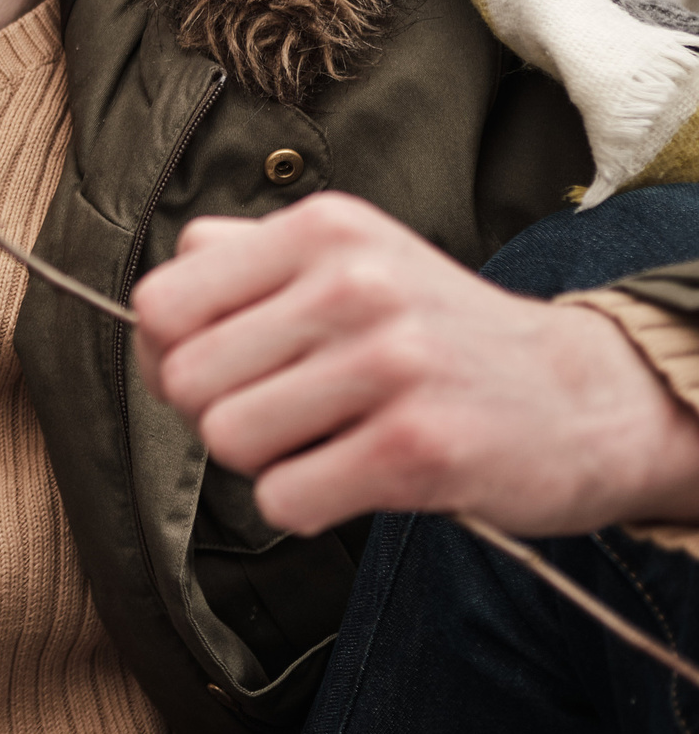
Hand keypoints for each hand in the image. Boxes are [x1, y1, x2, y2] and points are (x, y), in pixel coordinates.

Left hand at [133, 191, 698, 537]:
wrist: (585, 397)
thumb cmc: (435, 333)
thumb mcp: (349, 257)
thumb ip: (241, 264)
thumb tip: (147, 316)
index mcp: (321, 228)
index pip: (159, 300)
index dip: (169, 352)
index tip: (225, 368)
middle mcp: (352, 282)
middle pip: (182, 379)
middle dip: (215, 413)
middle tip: (285, 414)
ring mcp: (389, 362)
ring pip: (225, 439)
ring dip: (262, 461)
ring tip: (325, 441)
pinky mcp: (418, 448)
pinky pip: (282, 499)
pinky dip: (304, 505)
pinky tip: (357, 478)